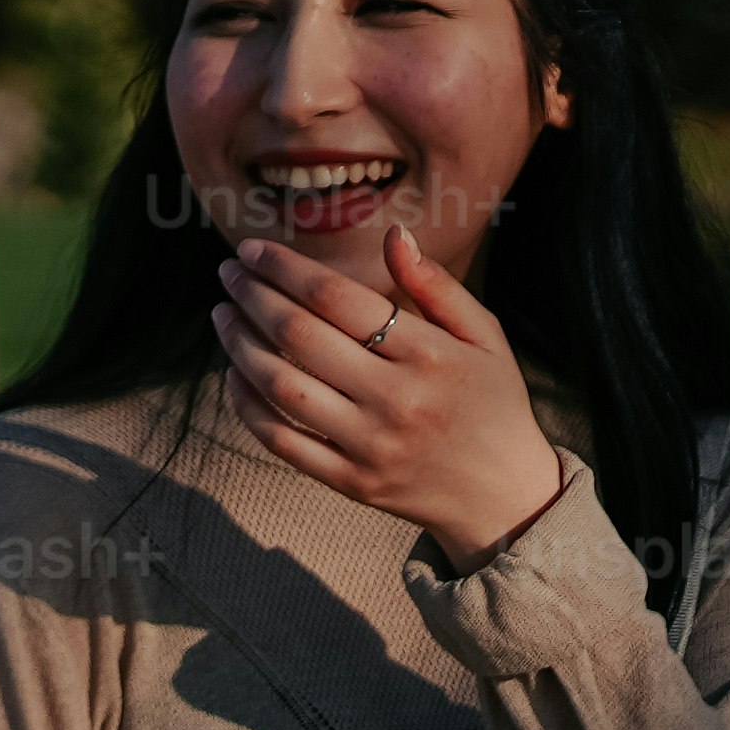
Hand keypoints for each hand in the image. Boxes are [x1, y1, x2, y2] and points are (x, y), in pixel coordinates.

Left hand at [213, 221, 571, 568]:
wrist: (507, 495)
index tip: (252, 251)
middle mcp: (396, 399)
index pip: (336, 298)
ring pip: (280, 385)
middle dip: (252, 295)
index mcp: (429, 354)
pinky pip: (280, 439)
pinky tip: (233, 373)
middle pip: (298, 335)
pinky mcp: (350, 482)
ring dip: (238, 344)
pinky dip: (246, 405)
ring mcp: (369, 444)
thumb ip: (438, 286)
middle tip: (227, 273)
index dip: (284, 268)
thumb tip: (394, 234)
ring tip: (223, 315)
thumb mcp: (485, 337)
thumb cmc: (493, 403)